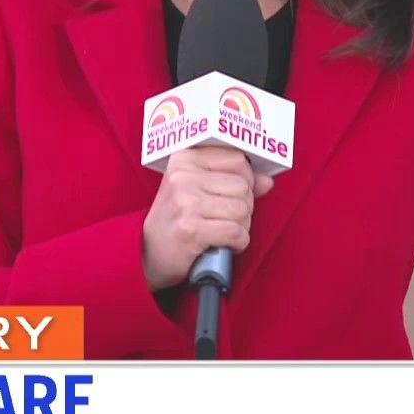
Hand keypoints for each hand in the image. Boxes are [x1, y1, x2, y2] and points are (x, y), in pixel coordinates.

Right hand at [140, 145, 274, 288]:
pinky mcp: (190, 229)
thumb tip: (267, 180)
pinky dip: (237, 243)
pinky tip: (224, 245)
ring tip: (222, 232)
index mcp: (184, 159)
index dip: (246, 179)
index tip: (233, 195)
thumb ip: (233, 181)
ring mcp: (185, 203)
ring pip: (242, 210)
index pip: (237, 159)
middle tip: (225, 219)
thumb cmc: (176, 220)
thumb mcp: (197, 191)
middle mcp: (182, 177)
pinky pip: (236, 232)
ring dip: (241, 227)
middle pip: (243, 186)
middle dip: (244, 208)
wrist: (146, 254)